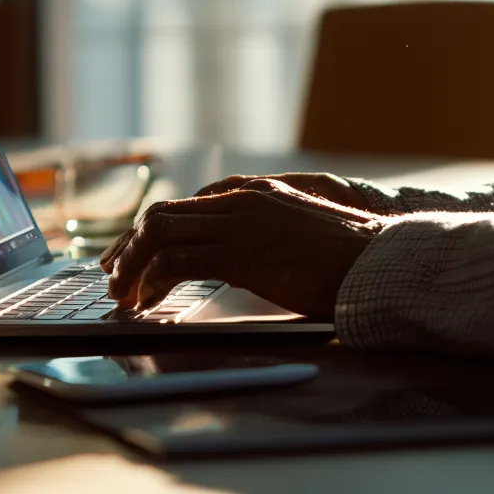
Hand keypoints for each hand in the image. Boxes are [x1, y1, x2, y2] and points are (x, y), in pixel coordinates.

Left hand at [99, 179, 383, 316]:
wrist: (380, 262)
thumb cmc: (351, 259)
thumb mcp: (301, 236)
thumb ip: (267, 236)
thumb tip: (243, 260)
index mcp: (256, 192)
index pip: (187, 204)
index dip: (152, 231)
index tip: (134, 254)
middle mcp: (241, 199)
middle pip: (162, 214)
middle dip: (129, 246)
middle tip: (113, 276)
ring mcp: (238, 222)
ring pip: (158, 232)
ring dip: (131, 264)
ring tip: (122, 294)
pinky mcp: (239, 252)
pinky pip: (175, 262)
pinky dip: (151, 281)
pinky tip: (146, 302)